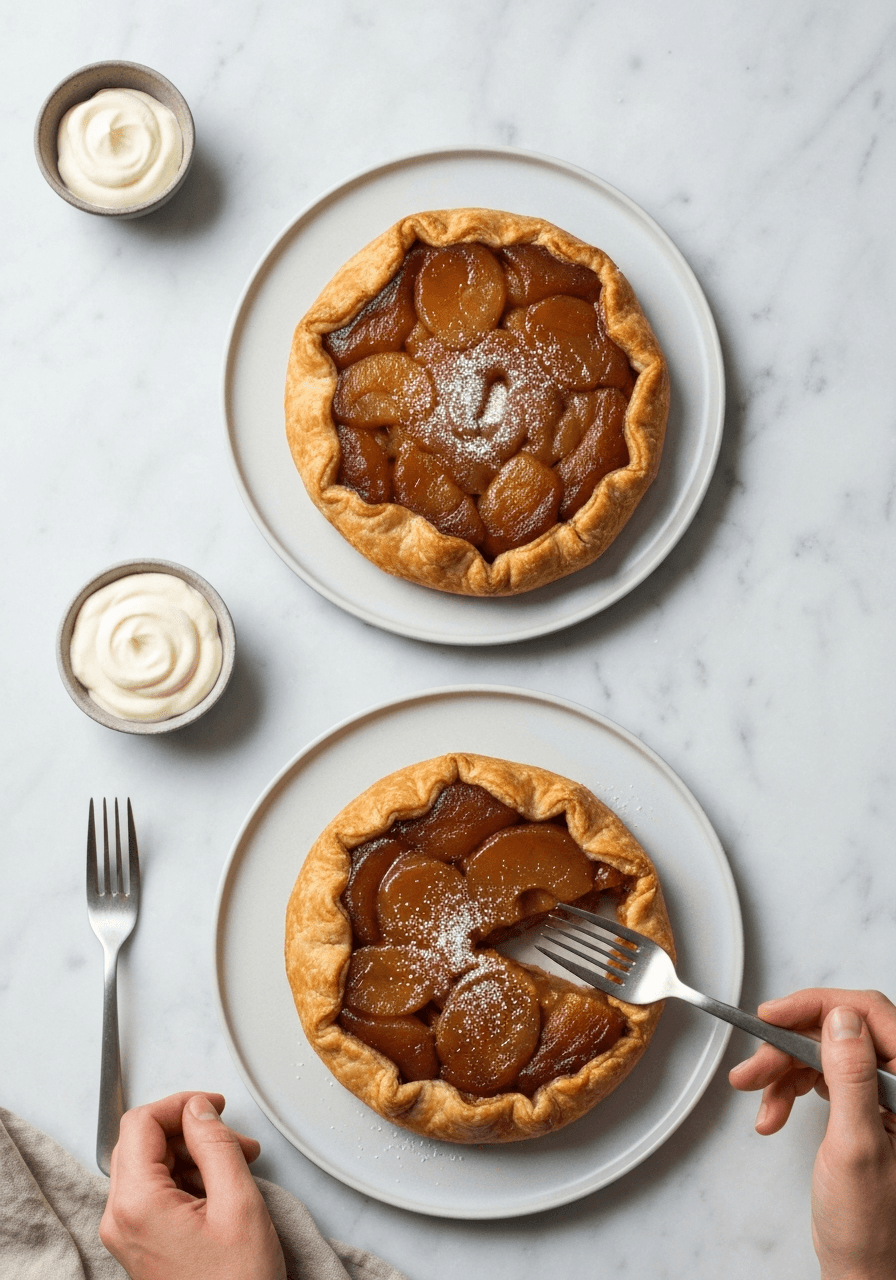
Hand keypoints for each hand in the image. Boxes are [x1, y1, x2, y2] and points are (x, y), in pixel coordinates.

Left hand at [100, 1091, 285, 1279]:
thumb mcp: (237, 1202)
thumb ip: (215, 1145)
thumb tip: (198, 1110)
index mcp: (136, 1205)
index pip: (140, 1124)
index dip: (179, 1105)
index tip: (213, 1105)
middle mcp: (121, 1219)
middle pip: (142, 1143)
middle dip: (190, 1131)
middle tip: (234, 1138)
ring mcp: (128, 1234)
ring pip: (151, 1166)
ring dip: (194, 1154)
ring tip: (239, 1164)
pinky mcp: (141, 1244)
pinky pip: (156, 1193)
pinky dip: (188, 1178)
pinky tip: (222, 1187)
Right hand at [729, 989, 895, 1279]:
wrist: (863, 1269)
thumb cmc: (870, 1223)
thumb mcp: (856, 1145)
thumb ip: (851, 1077)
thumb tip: (841, 1018)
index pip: (870, 1015)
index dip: (818, 1007)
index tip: (773, 1015)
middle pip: (838, 1033)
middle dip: (789, 1048)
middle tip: (753, 1070)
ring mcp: (879, 1095)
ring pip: (822, 1053)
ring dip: (782, 1072)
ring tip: (756, 1099)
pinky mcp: (859, 1107)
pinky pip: (818, 1077)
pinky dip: (788, 1090)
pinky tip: (772, 1114)